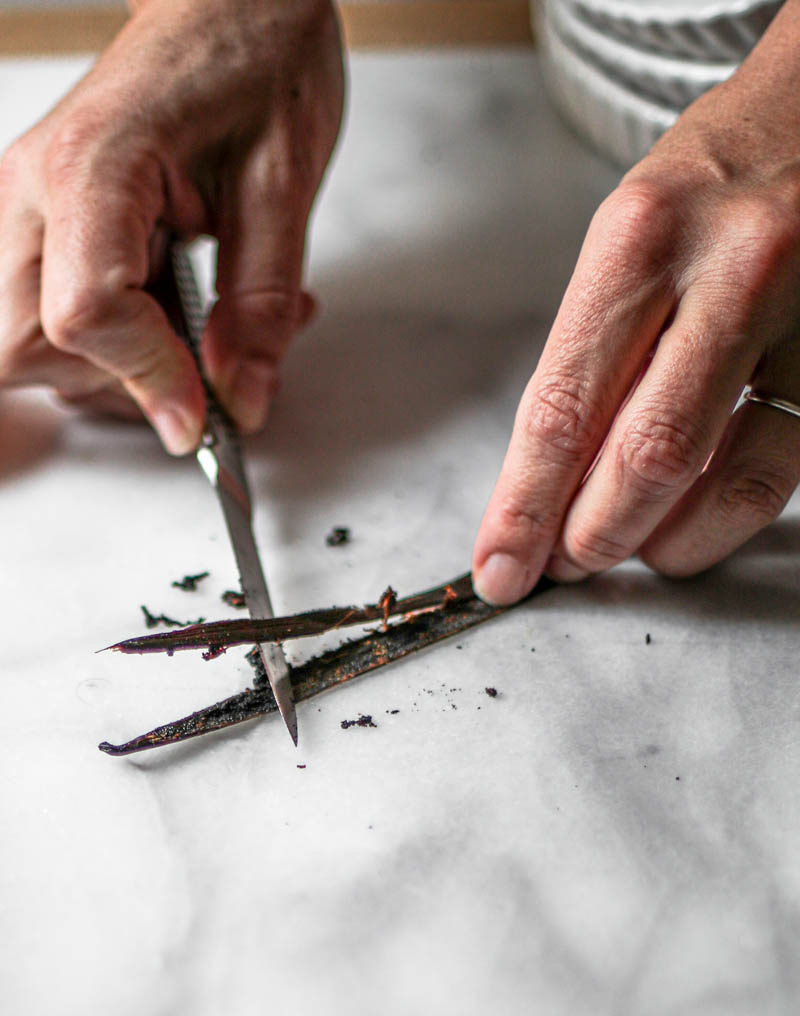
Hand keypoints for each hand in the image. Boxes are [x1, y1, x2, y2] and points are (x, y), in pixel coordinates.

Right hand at [0, 0, 343, 452]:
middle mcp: (33, 189)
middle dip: (118, 383)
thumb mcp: (283, 186)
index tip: (205, 416)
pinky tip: (177, 315)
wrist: (225, 3)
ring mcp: (26, 208)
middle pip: (23, 347)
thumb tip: (238, 399)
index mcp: (92, 166)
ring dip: (122, 369)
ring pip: (27, 346)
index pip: (84, 314)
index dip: (147, 379)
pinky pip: (51, 320)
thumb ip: (260, 305)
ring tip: (208, 330)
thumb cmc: (251, 61)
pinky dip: (116, 346)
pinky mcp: (42, 226)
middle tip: (201, 370)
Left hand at [473, 0, 799, 599]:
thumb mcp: (627, 238)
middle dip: (591, 536)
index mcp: (644, 237)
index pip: (565, 407)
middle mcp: (732, 273)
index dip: (525, 507)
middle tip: (561, 562)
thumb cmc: (713, 176)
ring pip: (727, 482)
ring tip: (624, 547)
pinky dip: (722, 518)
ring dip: (661, 543)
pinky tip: (687, 522)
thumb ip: (591, 357)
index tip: (500, 564)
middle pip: (647, 458)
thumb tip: (548, 481)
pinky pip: (781, 472)